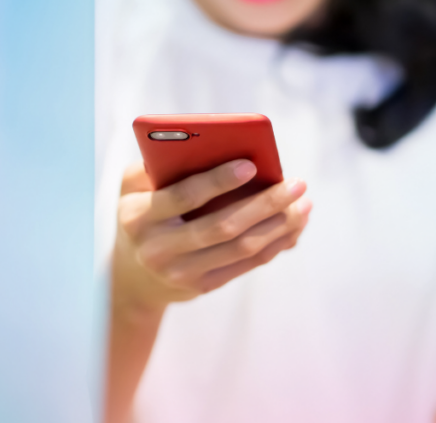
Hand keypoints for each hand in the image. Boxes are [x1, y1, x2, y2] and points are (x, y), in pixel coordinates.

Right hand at [111, 159, 311, 313]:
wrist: (132, 277)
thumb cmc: (141, 213)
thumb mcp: (131, 187)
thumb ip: (155, 163)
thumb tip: (209, 149)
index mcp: (138, 216)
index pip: (184, 196)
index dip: (218, 181)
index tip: (252, 164)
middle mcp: (158, 248)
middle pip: (223, 226)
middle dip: (265, 203)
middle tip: (297, 184)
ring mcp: (181, 273)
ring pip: (242, 248)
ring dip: (279, 226)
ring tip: (304, 205)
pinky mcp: (203, 286)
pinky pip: (246, 264)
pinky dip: (275, 244)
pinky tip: (294, 226)